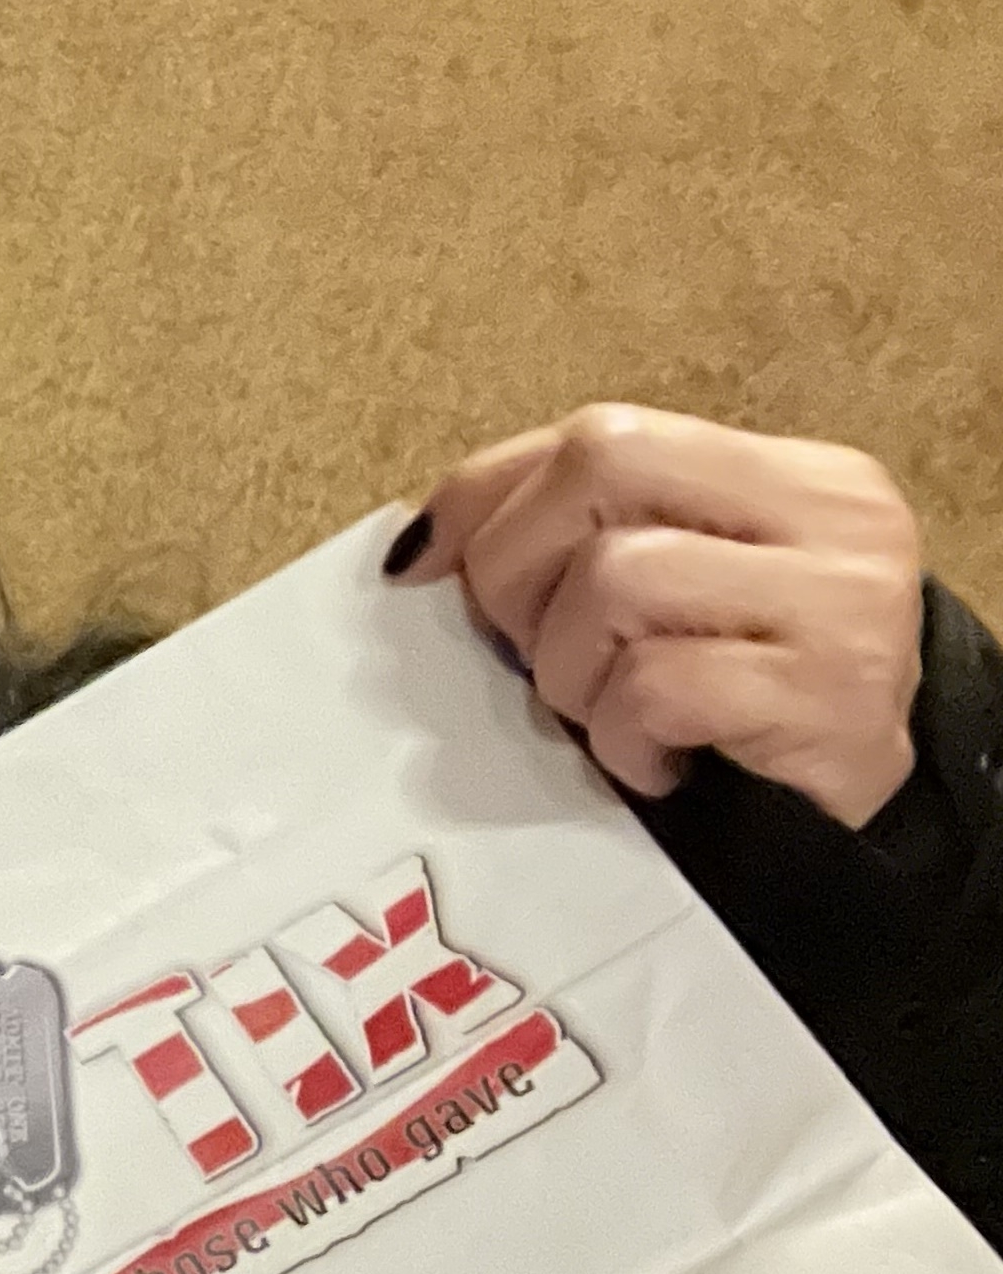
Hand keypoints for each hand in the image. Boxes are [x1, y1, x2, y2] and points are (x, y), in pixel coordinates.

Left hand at [392, 406, 923, 826]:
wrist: (852, 838)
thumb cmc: (737, 711)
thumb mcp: (672, 601)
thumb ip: (579, 542)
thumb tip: (420, 548)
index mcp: (790, 476)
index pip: (603, 434)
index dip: (489, 494)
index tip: (424, 567)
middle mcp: (833, 517)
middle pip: (603, 466)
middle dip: (521, 572)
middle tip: (539, 659)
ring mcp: (843, 601)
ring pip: (617, 576)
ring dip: (572, 672)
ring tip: (614, 720)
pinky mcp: (831, 696)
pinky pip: (656, 686)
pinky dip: (622, 738)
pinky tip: (655, 764)